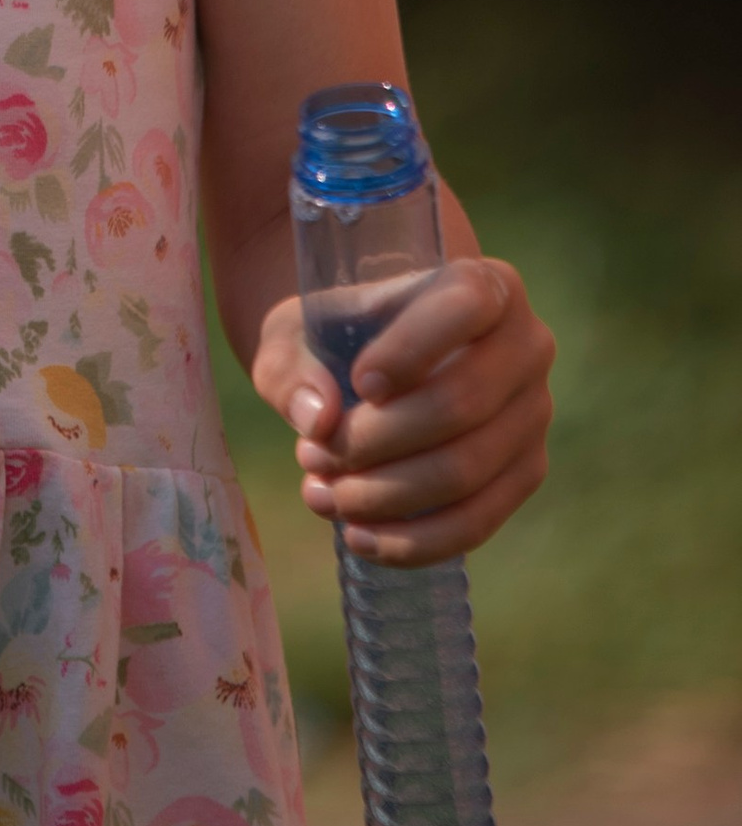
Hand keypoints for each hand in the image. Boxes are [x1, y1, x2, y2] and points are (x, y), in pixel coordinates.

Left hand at [252, 260, 554, 564]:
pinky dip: (414, 540)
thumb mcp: (296, 333)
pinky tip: (360, 539)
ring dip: (386, 496)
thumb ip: (292, 367)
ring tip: (323, 495)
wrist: (374, 357)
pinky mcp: (526, 472)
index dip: (412, 349)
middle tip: (313, 455)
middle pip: (460, 404)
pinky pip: (478, 520)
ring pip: (465, 472)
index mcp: (483, 285)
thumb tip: (317, 418)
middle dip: (375, 441)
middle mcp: (526, 346)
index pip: (464, 306)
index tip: (359, 383)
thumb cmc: (337, 334)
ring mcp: (534, 414)